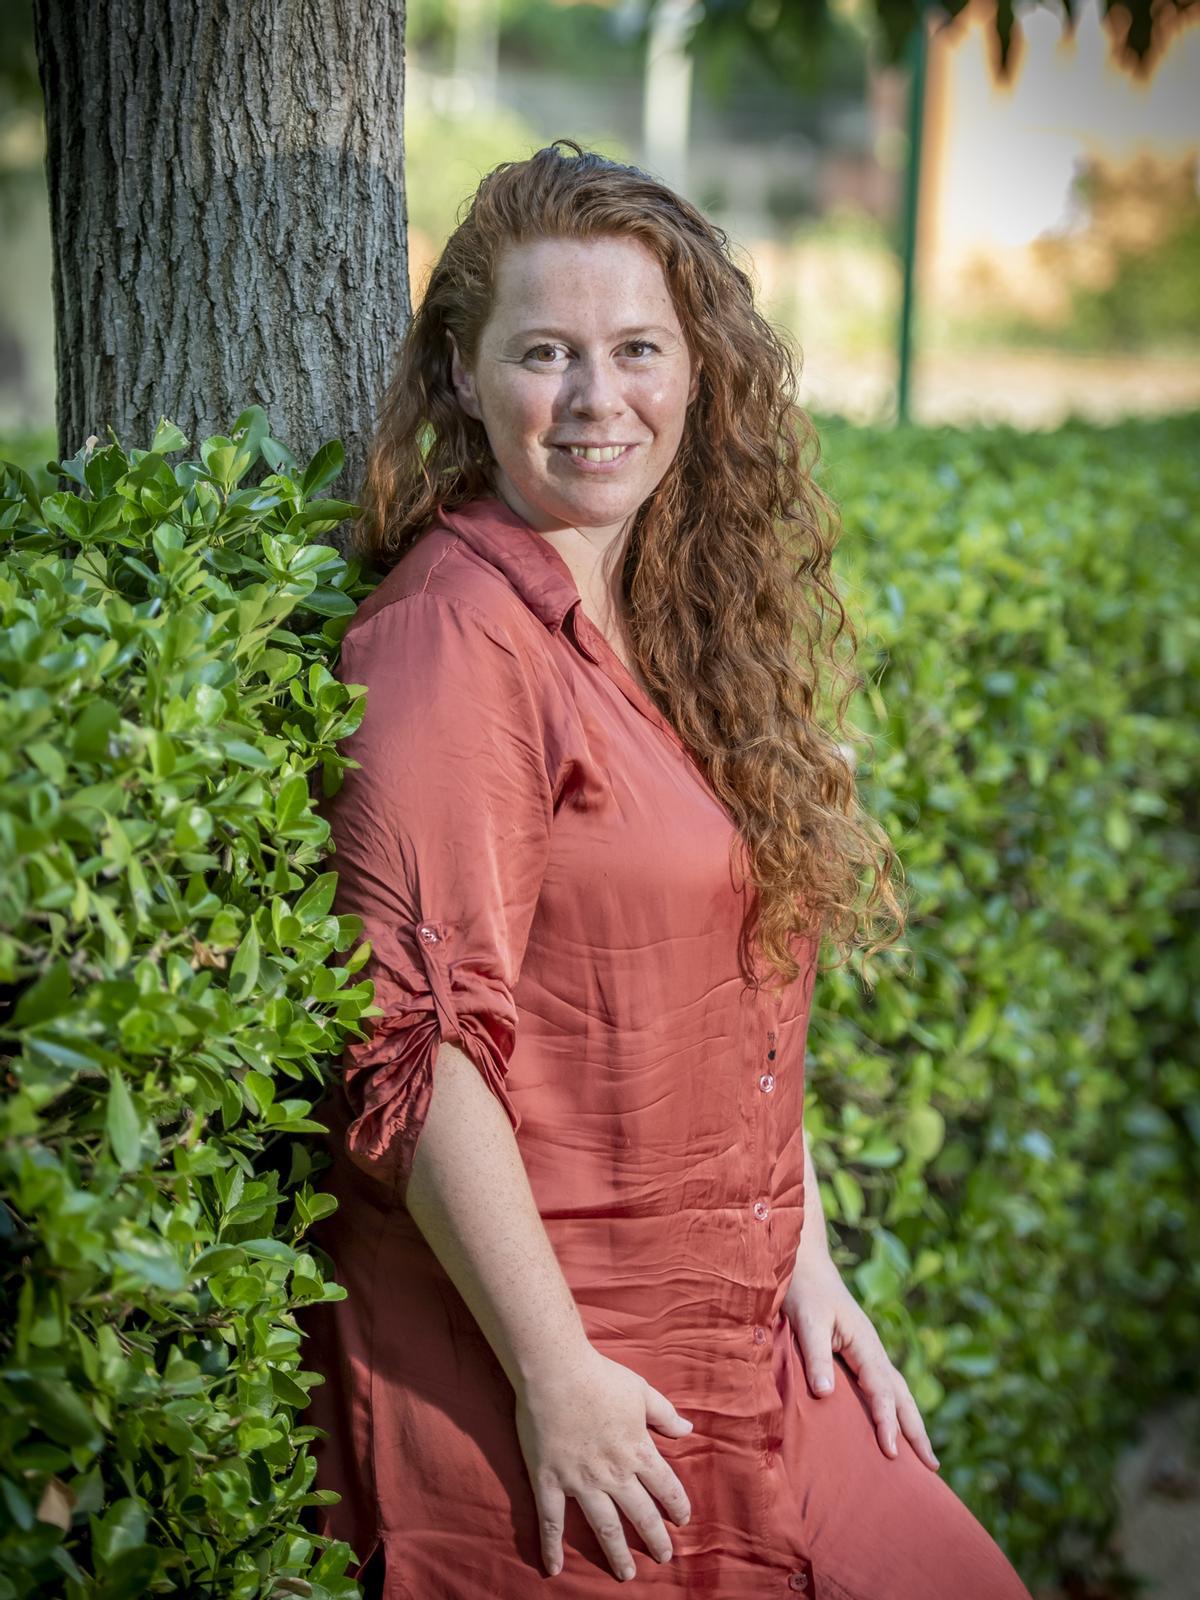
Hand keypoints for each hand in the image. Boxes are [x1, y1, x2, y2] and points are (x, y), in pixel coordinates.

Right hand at [514, 1343, 693, 1581]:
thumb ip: (665, 1414)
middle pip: (640, 1514)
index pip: (666, 1487)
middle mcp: (613, 1473)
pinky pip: (551, 1521)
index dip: (677, 1506)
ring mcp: (581, 1481)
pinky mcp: (550, 1481)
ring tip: (626, 1574)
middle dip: (655, 1539)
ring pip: (604, 1527)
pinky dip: (551, 1546)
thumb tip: (689, 1428)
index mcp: (638, 1451)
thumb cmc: (600, 1376)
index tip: (683, 1521)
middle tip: (664, 1557)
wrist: (555, 1371)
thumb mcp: (641, 1391)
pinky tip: (553, 1568)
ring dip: (616, 1553)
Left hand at [782, 1249, 939, 1472]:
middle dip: (916, 1431)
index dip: (886, 1421)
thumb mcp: (807, 1320)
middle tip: (933, 1467)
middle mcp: (872, 1350)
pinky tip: (894, 1425)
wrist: (805, 1263)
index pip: (881, 1390)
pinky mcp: (859, 1353)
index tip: (892, 1452)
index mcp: (864, 1344)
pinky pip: (884, 1387)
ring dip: (911, 1423)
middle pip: (901, 1396)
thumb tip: (826, 1394)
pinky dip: (895, 1409)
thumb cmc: (804, 1291)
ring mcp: (869, 1352)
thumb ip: (816, 1355)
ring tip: (924, 1457)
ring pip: (898, 1392)